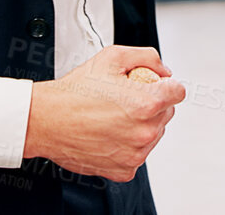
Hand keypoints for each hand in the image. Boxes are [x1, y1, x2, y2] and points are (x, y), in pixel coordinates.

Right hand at [23, 46, 186, 181]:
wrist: (46, 120)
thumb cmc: (74, 92)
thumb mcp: (112, 57)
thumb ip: (147, 57)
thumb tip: (164, 71)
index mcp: (146, 102)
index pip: (178, 92)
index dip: (165, 84)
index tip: (154, 86)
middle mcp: (145, 131)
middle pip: (166, 113)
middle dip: (151, 103)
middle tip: (124, 98)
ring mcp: (136, 153)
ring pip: (153, 134)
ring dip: (140, 125)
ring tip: (112, 116)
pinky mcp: (124, 169)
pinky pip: (137, 154)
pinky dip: (127, 145)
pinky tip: (108, 133)